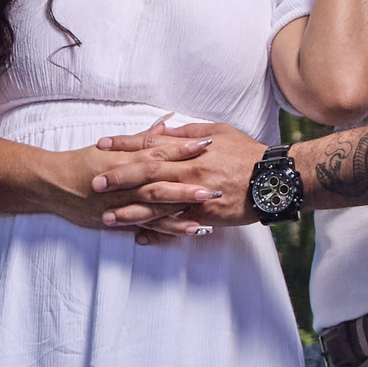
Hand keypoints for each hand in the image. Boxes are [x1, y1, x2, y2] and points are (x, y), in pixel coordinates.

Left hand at [90, 117, 266, 237]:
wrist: (273, 179)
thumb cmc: (247, 153)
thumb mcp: (220, 132)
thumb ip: (189, 132)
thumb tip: (165, 129)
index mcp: (191, 148)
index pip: (151, 143)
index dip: (125, 144)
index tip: (102, 144)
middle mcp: (188, 170)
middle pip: (147, 173)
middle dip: (118, 178)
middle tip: (94, 183)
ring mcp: (195, 194)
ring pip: (156, 203)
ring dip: (130, 210)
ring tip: (107, 217)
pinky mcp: (204, 214)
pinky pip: (175, 224)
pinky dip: (156, 231)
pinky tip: (138, 237)